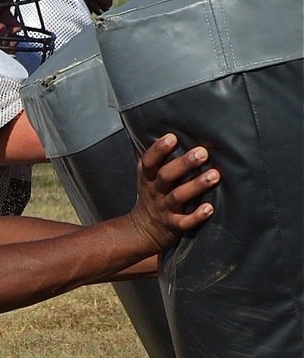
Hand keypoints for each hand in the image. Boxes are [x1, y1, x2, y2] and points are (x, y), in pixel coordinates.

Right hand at [130, 134, 218, 251]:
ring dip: (196, 185)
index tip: (172, 138)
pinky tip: (209, 208)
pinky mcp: (172, 225)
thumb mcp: (148, 177)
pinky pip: (183, 222)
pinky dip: (196, 216)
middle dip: (184, 164)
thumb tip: (176, 128)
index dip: (158, 150)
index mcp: (147, 177)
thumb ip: (159, 159)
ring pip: (178, 197)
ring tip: (214, 176)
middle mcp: (154, 191)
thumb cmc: (154, 195)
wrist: (144, 229)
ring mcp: (163, 209)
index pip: (149, 161)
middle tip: (202, 153)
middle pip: (165, 176)